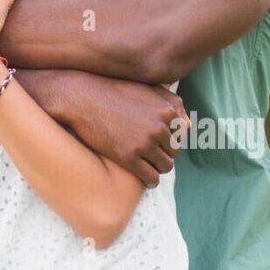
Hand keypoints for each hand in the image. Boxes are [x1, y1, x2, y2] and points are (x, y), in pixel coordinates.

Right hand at [65, 76, 189, 187]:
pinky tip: (143, 177)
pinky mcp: (128, 157)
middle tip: (147, 151)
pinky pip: (150, 178)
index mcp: (166, 111)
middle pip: (174, 151)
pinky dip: (150, 180)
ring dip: (157, 167)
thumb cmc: (112, 90)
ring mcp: (144, 143)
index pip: (180, 133)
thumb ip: (171, 102)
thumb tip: (189, 124)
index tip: (155, 138)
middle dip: (163, 152)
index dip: (167, 137)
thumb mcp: (145, 88)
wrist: (80, 97)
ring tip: (146, 164)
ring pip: (165, 166)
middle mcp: (158, 127)